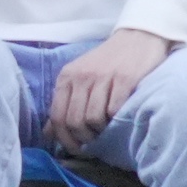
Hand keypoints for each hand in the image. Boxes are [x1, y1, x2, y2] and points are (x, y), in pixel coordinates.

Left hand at [48, 27, 169, 146]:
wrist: (137, 37)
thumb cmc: (108, 61)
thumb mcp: (80, 77)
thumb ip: (65, 101)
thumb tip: (48, 132)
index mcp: (66, 77)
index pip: (57, 115)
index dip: (64, 138)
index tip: (75, 149)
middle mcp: (81, 77)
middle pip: (74, 120)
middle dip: (83, 138)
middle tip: (94, 143)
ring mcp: (103, 77)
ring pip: (92, 118)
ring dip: (100, 132)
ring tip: (108, 132)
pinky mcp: (125, 79)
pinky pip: (115, 109)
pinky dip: (116, 121)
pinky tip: (120, 119)